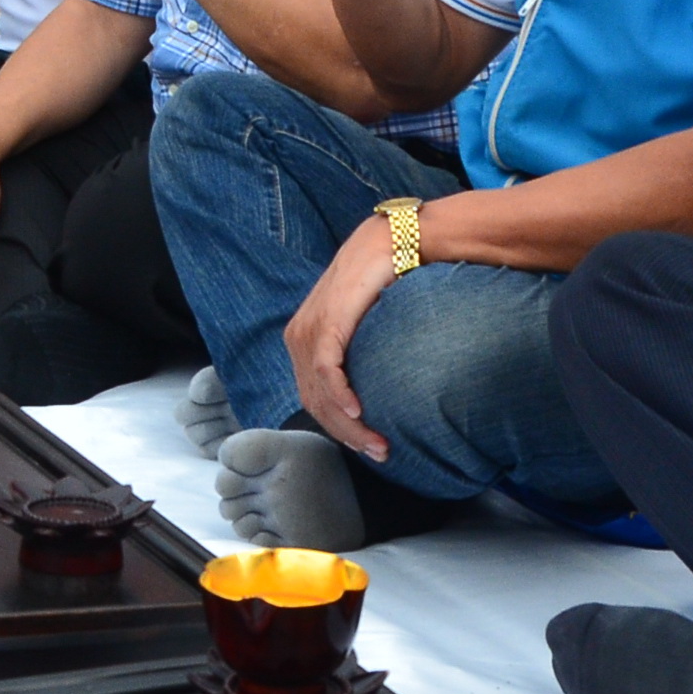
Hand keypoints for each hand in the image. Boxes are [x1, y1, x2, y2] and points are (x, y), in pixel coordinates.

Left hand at [282, 217, 398, 456]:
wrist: (394, 241)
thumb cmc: (385, 282)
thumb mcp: (364, 325)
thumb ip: (357, 353)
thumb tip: (372, 392)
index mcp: (303, 339)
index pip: (312, 397)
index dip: (337, 428)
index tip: (367, 446)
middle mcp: (298, 336)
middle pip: (314, 402)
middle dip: (347, 435)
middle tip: (380, 453)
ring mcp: (309, 329)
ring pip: (320, 393)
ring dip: (350, 425)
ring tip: (379, 443)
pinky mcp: (327, 322)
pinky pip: (327, 370)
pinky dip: (341, 396)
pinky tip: (360, 413)